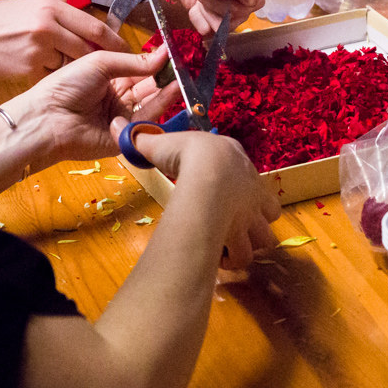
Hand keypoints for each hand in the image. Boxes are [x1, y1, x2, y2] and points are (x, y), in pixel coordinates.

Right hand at [0, 0, 128, 81]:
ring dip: (72, 67)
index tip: (124, 50)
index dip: (114, 41)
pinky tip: (38, 69)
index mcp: (51, 6)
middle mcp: (48, 24)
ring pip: (72, 63)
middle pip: (90, 47)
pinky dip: (53, 75)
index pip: (95, 26)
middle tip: (107, 67)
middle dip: (101, 59)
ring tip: (58, 63)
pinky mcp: (31, 67)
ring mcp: (39, 47)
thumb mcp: (29, 3)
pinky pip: (53, 75)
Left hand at [28, 46, 179, 162]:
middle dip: (163, 76)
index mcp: (106, 78)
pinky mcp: (126, 135)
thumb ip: (134, 62)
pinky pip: (146, 119)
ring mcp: (121, 117)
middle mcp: (116, 97)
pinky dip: (161, 104)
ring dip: (166, 89)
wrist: (49, 118)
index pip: (137, 69)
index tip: (172, 52)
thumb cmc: (67, 85)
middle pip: (147, 86)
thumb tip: (163, 54)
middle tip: (182, 65)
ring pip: (150, 102)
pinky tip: (173, 90)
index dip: (154, 61)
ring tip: (182, 76)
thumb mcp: (101, 63)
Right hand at [110, 120, 280, 269]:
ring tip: (226, 246)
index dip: (239, 190)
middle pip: (265, 214)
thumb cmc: (189, 153)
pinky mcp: (246, 233)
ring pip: (262, 238)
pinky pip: (246, 253)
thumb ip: (148, 142)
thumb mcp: (164, 143)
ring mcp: (253, 213)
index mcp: (237, 161)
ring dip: (246, 244)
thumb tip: (122, 130)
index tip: (220, 195)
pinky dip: (234, 257)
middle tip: (228, 227)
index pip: (248, 176)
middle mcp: (253, 188)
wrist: (207, 171)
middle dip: (251, 224)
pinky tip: (219, 256)